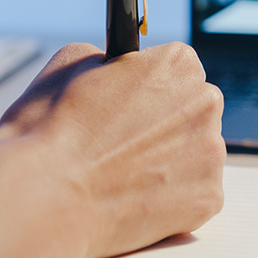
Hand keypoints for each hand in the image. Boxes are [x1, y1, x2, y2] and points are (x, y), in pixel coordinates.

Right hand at [0, 42, 225, 257]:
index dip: (148, 87)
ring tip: (123, 174)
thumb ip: (108, 59)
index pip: (178, 68)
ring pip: (196, 153)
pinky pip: (194, 193)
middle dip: (165, 123)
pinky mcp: (207, 199)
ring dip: (170, 161)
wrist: (47, 197)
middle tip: (123, 143)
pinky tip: (134, 197)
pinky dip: (171, 198)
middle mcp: (204, 103)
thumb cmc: (52, 130)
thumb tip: (114, 67)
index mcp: (177, 64)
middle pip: (193, 110)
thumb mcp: (71, 63)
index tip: (128, 104)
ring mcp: (210, 154)